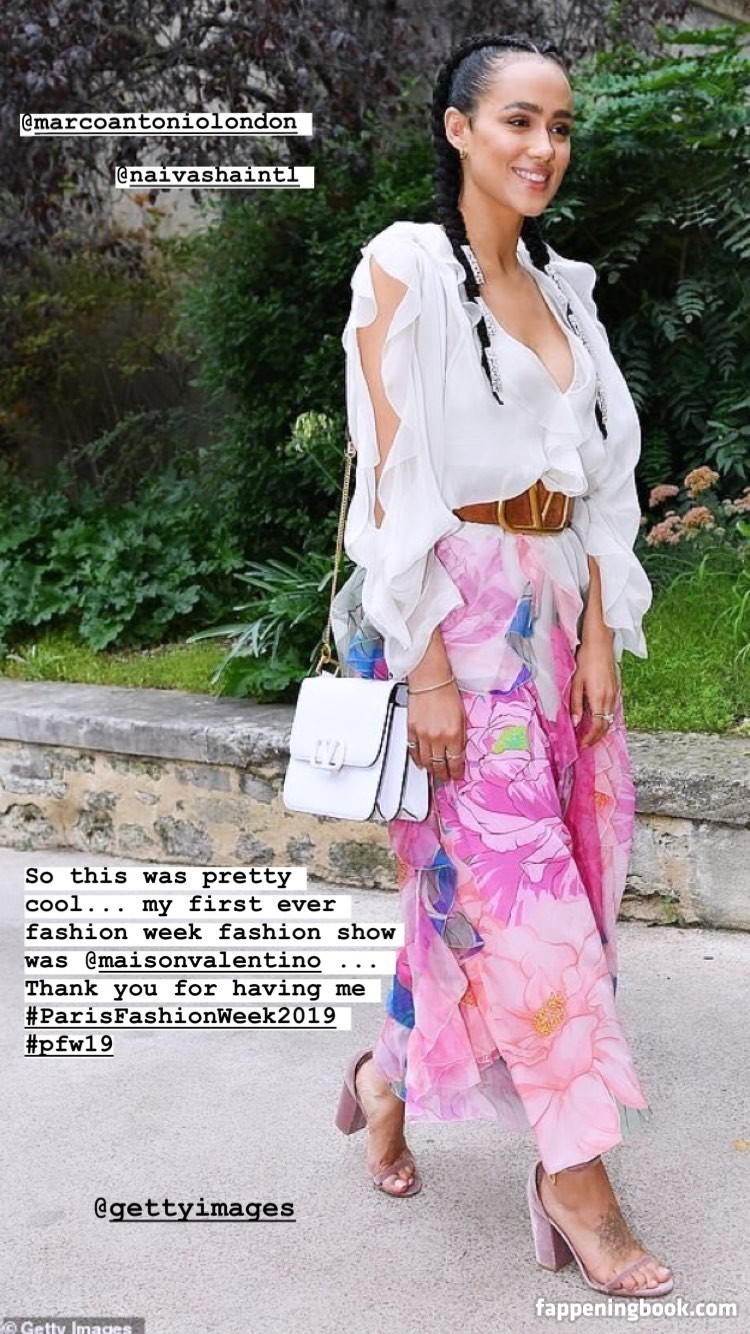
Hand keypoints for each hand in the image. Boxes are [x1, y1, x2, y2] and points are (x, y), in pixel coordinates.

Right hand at [407, 680, 465, 782]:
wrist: (430, 679)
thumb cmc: (447, 692)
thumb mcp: (461, 716)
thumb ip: (460, 736)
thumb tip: (458, 751)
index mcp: (453, 734)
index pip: (455, 762)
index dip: (456, 772)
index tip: (457, 775)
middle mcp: (437, 737)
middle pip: (439, 765)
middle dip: (443, 774)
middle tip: (446, 777)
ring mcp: (423, 735)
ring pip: (425, 761)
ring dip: (431, 769)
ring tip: (435, 772)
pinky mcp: (411, 730)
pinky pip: (413, 750)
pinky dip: (417, 759)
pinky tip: (421, 762)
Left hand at [570, 631, 619, 748]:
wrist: (600, 643)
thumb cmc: (586, 660)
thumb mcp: (576, 682)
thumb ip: (576, 704)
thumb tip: (576, 722)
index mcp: (599, 698)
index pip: (598, 726)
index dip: (591, 738)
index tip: (583, 745)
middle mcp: (610, 698)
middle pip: (606, 725)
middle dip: (596, 737)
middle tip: (585, 743)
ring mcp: (615, 693)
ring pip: (610, 718)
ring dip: (601, 728)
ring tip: (589, 734)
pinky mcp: (616, 688)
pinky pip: (612, 708)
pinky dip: (605, 717)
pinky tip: (597, 717)